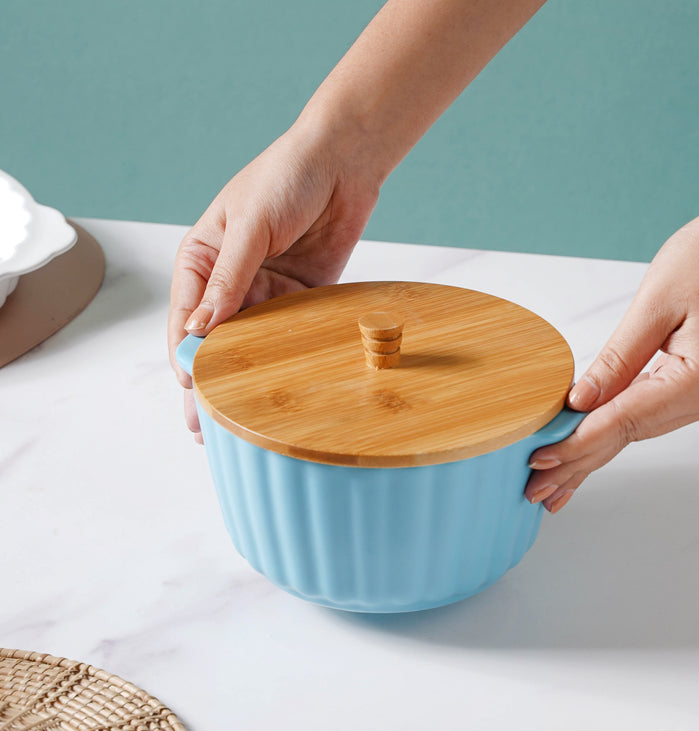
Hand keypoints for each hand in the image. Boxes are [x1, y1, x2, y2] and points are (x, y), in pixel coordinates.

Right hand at [168, 121, 380, 440]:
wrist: (344, 163)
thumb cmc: (286, 177)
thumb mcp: (249, 225)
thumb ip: (228, 279)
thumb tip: (199, 329)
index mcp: (201, 260)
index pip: (184, 317)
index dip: (186, 356)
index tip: (192, 390)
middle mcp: (229, 282)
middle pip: (214, 341)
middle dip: (211, 382)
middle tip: (208, 428)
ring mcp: (265, 293)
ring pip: (250, 345)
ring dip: (247, 377)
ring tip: (242, 421)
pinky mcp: (300, 298)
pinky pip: (289, 335)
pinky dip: (284, 360)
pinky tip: (280, 388)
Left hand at [525, 198, 698, 512]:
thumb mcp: (652, 305)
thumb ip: (616, 361)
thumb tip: (579, 402)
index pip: (622, 422)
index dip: (576, 444)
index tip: (539, 460)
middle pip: (627, 437)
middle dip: (577, 464)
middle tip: (536, 491)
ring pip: (634, 432)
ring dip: (591, 454)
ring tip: (553, 481)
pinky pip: (646, 416)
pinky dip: (613, 432)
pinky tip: (589, 450)